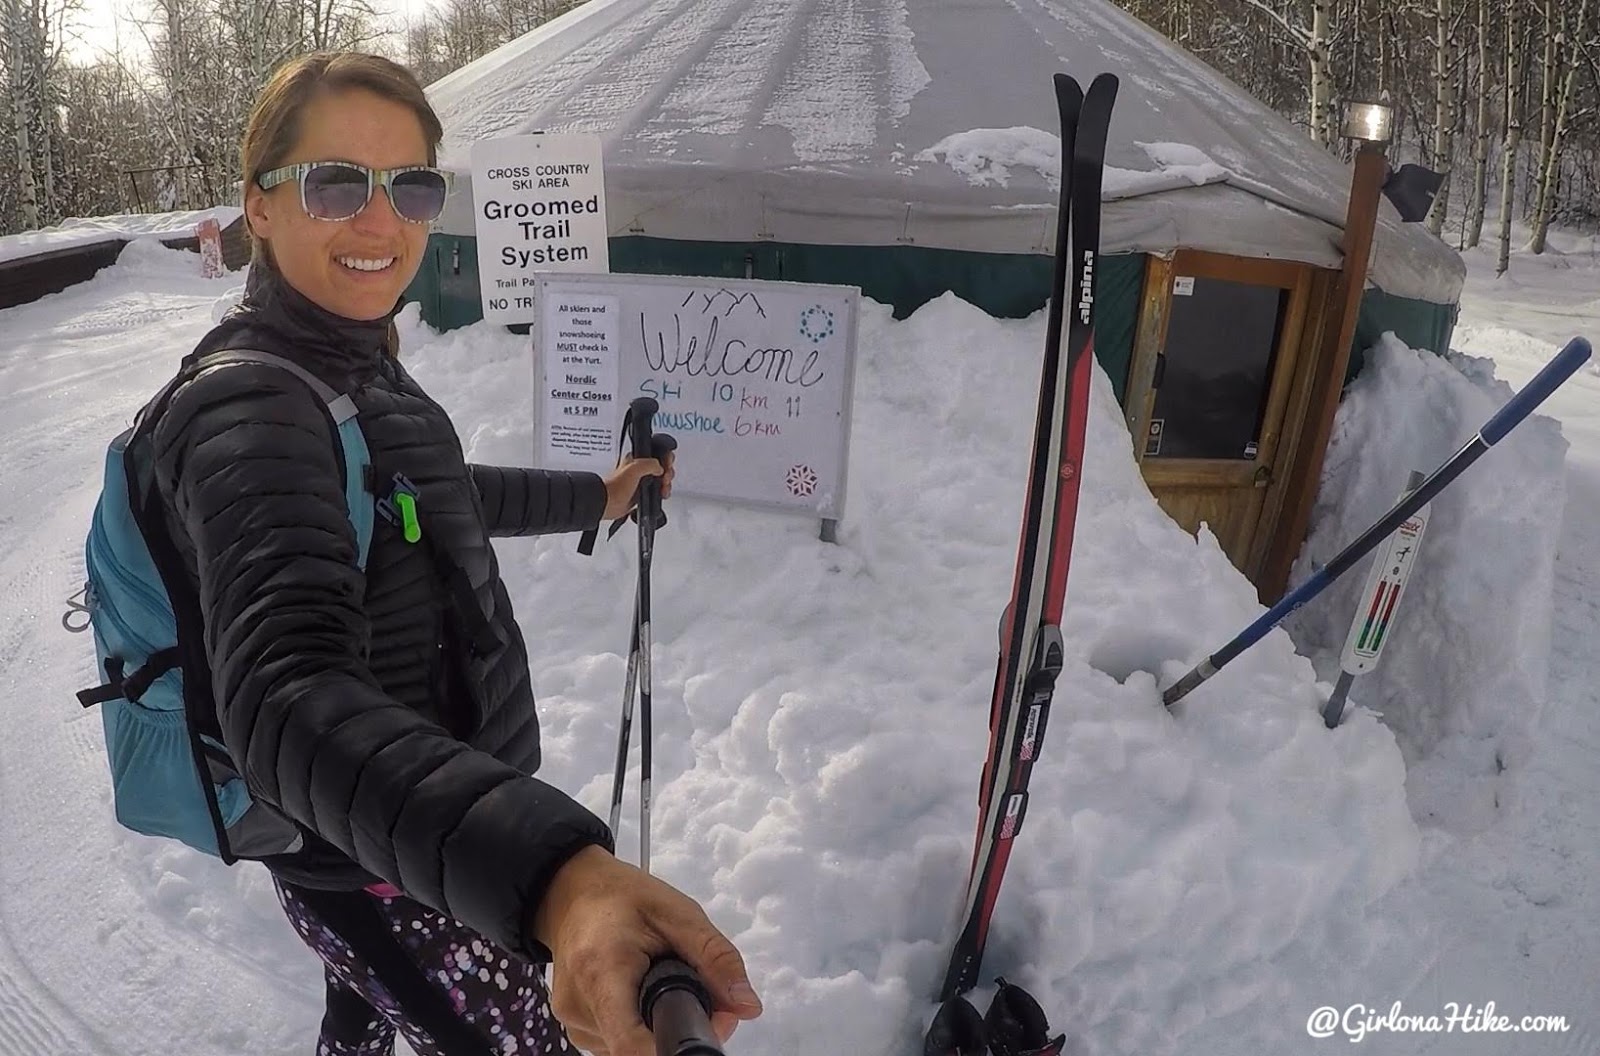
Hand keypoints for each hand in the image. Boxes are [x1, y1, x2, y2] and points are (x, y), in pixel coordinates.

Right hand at [534, 845, 761, 1055]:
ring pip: (632, 1048)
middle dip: (679, 1030)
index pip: (631, 1044)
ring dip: (660, 1027)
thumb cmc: (621, 896)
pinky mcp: (576, 1027)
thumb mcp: (678, 913)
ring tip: (665, 982)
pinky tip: (646, 993)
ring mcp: (574, 1021)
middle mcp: (580, 1006)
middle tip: (702, 995)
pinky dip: (643, 1026)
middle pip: (639, 1048)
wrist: (572, 892)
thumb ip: (716, 958)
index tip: (706, 1025)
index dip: (675, 1046)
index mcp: (602, 971)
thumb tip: (747, 1005)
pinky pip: (619, 1042)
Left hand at [602, 449, 674, 521]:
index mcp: (637, 459)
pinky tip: (661, 494)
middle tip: (664, 479)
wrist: (608, 503)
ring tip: (663, 489)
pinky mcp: (642, 493)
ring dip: (666, 484)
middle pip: (662, 466)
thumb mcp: (634, 469)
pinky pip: (657, 490)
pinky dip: (662, 492)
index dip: (665, 458)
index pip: (657, 453)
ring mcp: (641, 481)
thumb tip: (660, 468)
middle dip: (668, 473)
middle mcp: (640, 469)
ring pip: (661, 479)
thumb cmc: (615, 486)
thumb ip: (650, 464)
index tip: (666, 466)